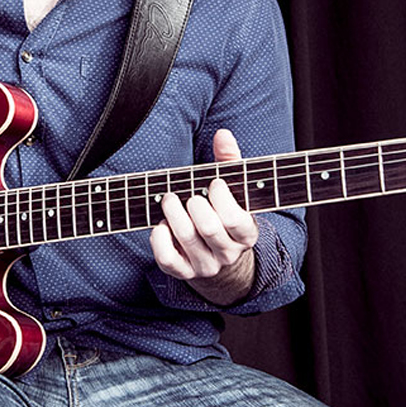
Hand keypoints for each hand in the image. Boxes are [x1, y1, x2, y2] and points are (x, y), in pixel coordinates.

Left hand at [149, 129, 257, 304]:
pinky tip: (160, 224)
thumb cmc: (222, 212)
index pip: (236, 220)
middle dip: (193, 205)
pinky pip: (167, 259)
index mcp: (246, 233)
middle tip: (186, 194)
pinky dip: (159, 238)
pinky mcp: (183, 272)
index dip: (222, 198)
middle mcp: (228, 253)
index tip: (214, 184)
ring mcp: (205, 265)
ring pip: (187, 240)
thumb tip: (223, 134)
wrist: (217, 257)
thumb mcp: (232, 189)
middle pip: (209, 229)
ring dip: (173, 214)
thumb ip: (229, 161)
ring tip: (169, 200)